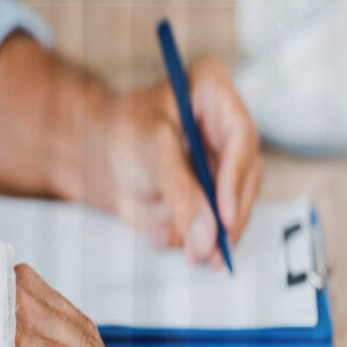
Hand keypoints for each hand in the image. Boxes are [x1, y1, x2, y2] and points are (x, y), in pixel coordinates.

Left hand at [102, 57, 262, 265]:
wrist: (100, 154)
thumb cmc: (123, 134)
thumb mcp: (150, 154)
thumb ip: (181, 193)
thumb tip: (208, 236)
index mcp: (213, 92)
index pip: (241, 137)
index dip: (235, 180)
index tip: (224, 218)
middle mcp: (227, 128)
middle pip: (246, 179)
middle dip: (227, 220)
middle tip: (211, 250)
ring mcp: (224, 164)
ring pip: (235, 207)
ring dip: (211, 237)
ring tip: (187, 254)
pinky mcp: (214, 193)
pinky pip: (216, 224)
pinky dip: (194, 239)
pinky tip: (165, 238)